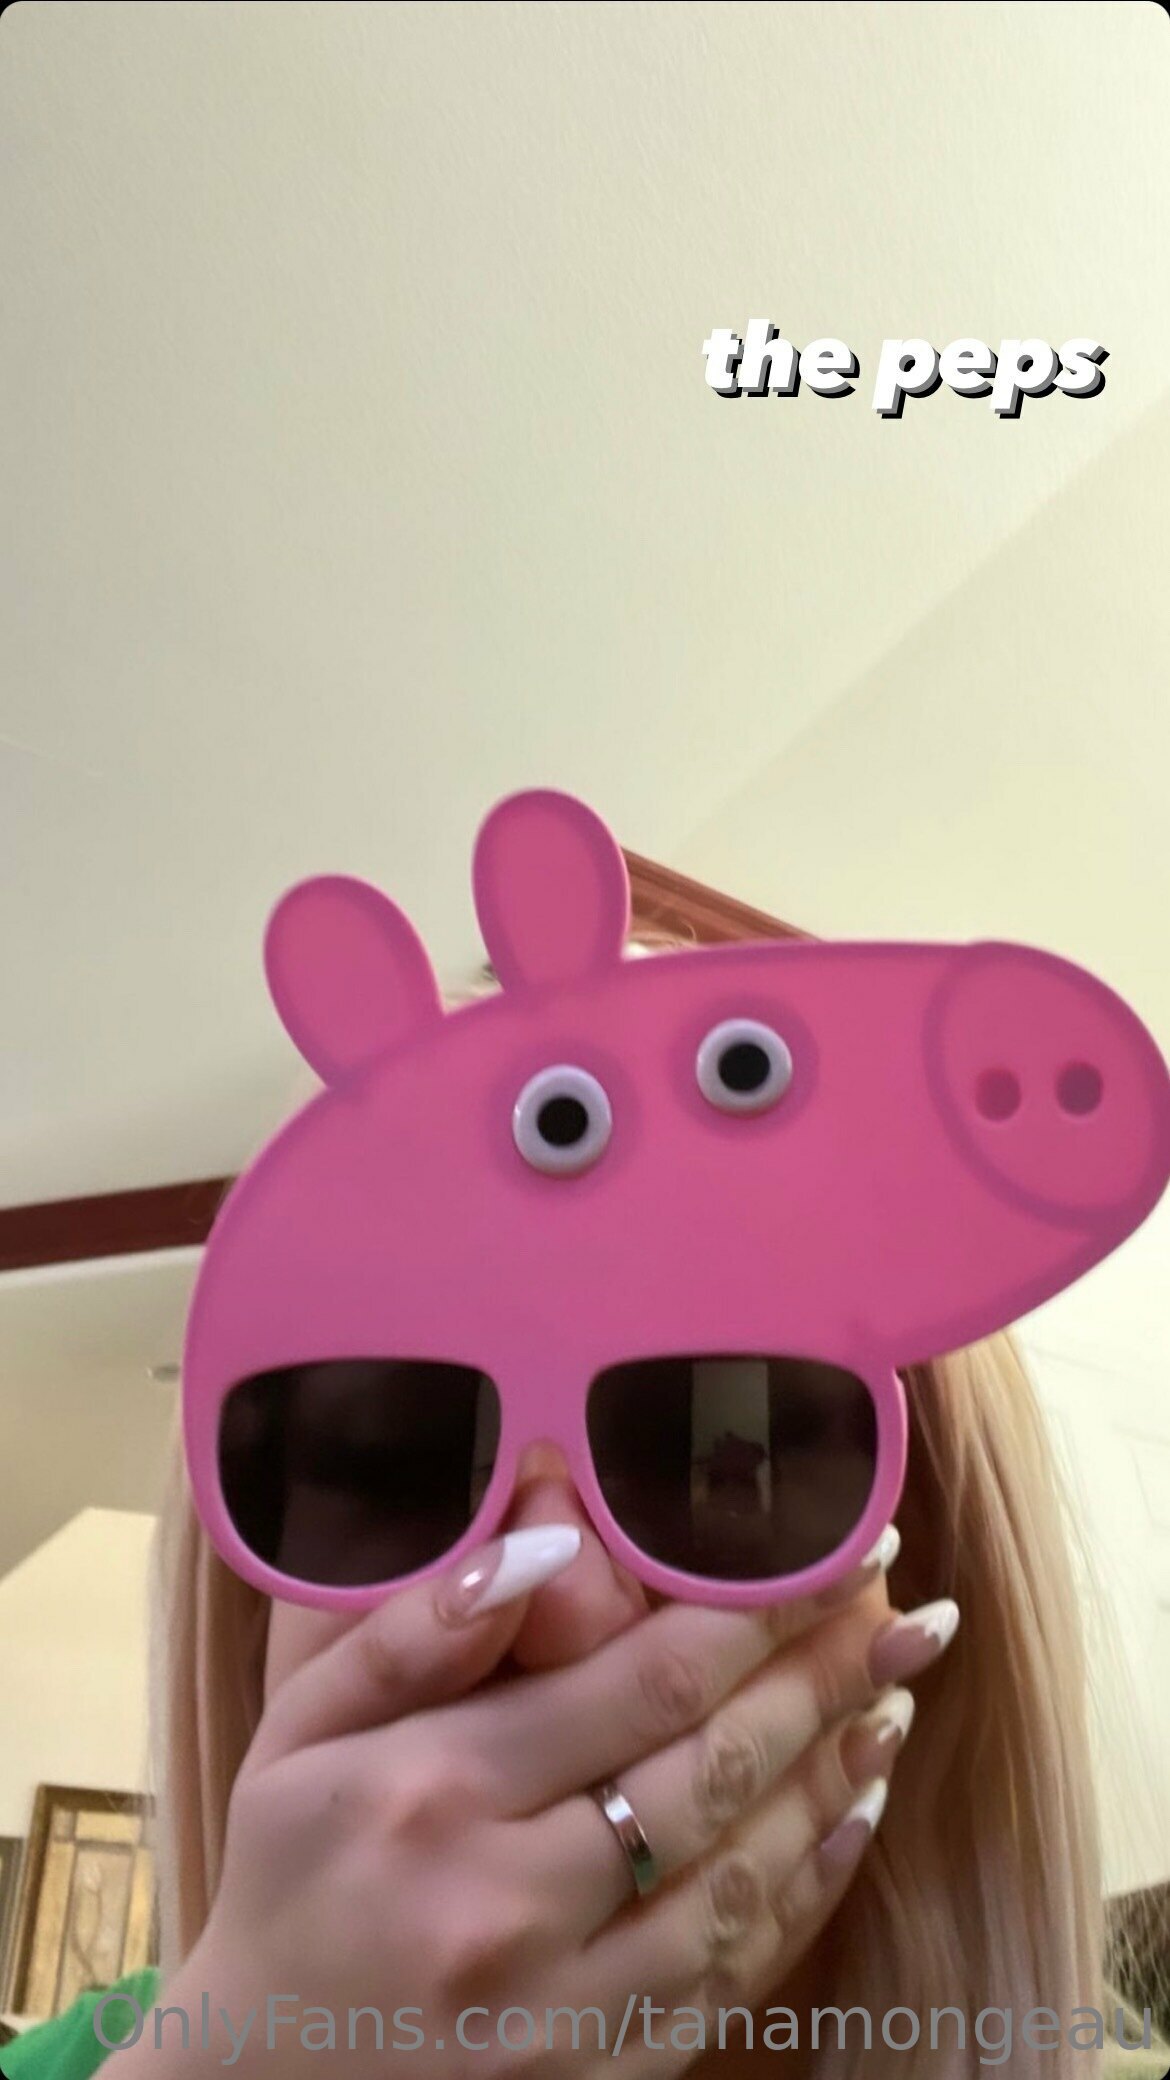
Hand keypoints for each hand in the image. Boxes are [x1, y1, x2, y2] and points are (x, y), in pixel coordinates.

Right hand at [124, 1527, 954, 2079]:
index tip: (841, 1549)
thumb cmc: (288, 1877)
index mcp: (438, 1791)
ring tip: (899, 1698)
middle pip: (719, 1769)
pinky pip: (735, 1978)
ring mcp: (565, 2006)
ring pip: (747, 1876)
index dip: (764, 1607)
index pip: (650, 1678)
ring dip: (838, 1778)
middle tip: (913, 1612)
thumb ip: (412, 1632)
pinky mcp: (601, 2073)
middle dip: (831, 1677)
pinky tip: (850, 1819)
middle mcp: (513, 1900)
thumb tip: (542, 1533)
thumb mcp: (301, 1731)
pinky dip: (808, 1892)